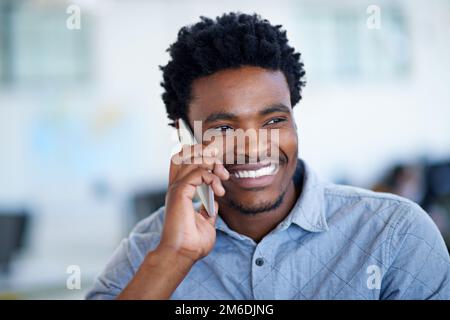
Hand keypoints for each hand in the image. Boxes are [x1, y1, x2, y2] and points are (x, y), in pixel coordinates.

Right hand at [157, 144, 228, 262]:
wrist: (183, 253)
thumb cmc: (192, 242)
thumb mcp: (206, 222)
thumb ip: (208, 209)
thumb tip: (214, 202)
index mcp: (180, 192)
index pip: (184, 161)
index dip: (201, 157)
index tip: (220, 170)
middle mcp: (176, 186)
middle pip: (186, 153)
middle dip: (207, 155)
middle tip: (222, 172)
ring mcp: (177, 188)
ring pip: (193, 159)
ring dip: (212, 164)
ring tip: (222, 178)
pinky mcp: (180, 192)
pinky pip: (198, 172)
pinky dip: (212, 177)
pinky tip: (218, 190)